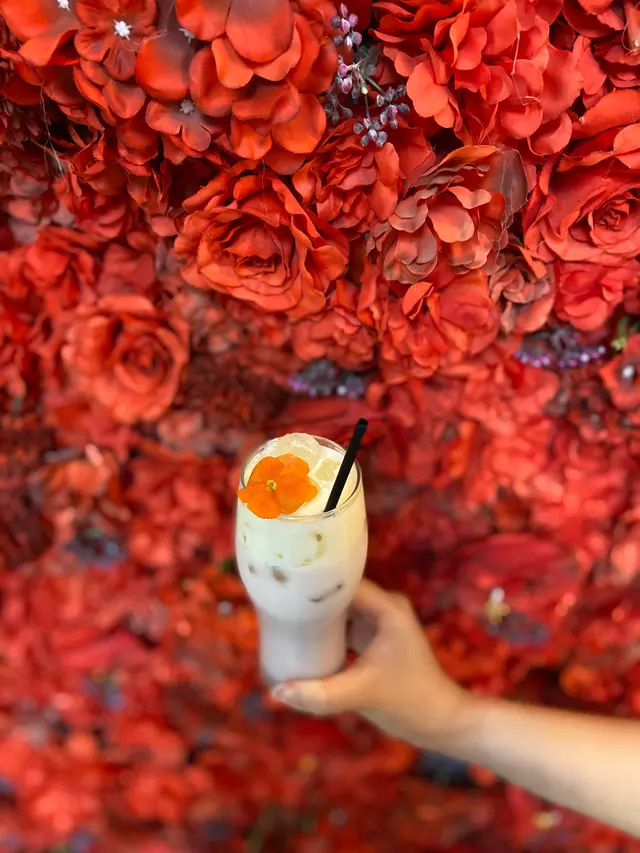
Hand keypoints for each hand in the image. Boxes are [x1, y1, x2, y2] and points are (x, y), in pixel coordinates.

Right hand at [271, 579, 472, 749]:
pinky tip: (300, 640)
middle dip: (310, 600)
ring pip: (340, 612)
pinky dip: (325, 634)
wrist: (440, 722)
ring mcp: (379, 624)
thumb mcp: (361, 695)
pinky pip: (343, 628)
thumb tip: (277, 692)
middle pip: (339, 594)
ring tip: (281, 618)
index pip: (344, 582)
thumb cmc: (409, 702)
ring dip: (316, 617)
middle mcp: (384, 608)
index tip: (284, 585)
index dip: (314, 582)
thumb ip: (320, 693)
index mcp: (387, 608)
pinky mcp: (375, 641)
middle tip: (274, 603)